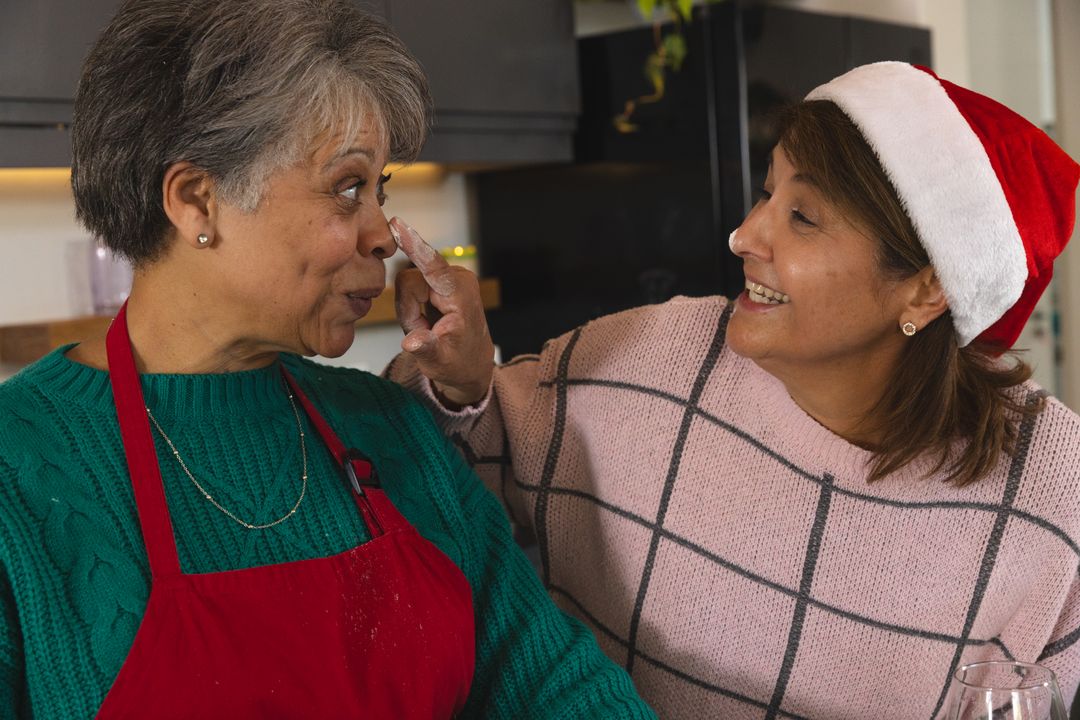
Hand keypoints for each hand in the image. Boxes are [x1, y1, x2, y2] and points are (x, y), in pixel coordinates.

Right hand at [391, 217, 494, 407]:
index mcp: (461, 296)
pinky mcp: (440, 279)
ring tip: (427, 328)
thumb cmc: (459, 363)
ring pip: (407, 283)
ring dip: (410, 310)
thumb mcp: (440, 363)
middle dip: (408, 309)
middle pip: (409, 280)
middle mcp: (457, 279)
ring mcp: (448, 277)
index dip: (414, 246)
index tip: (399, 225)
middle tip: (422, 331)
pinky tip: (426, 320)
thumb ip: (426, 349)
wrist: (471, 364)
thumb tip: (412, 342)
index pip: (433, 267)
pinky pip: (411, 286)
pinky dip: (412, 307)